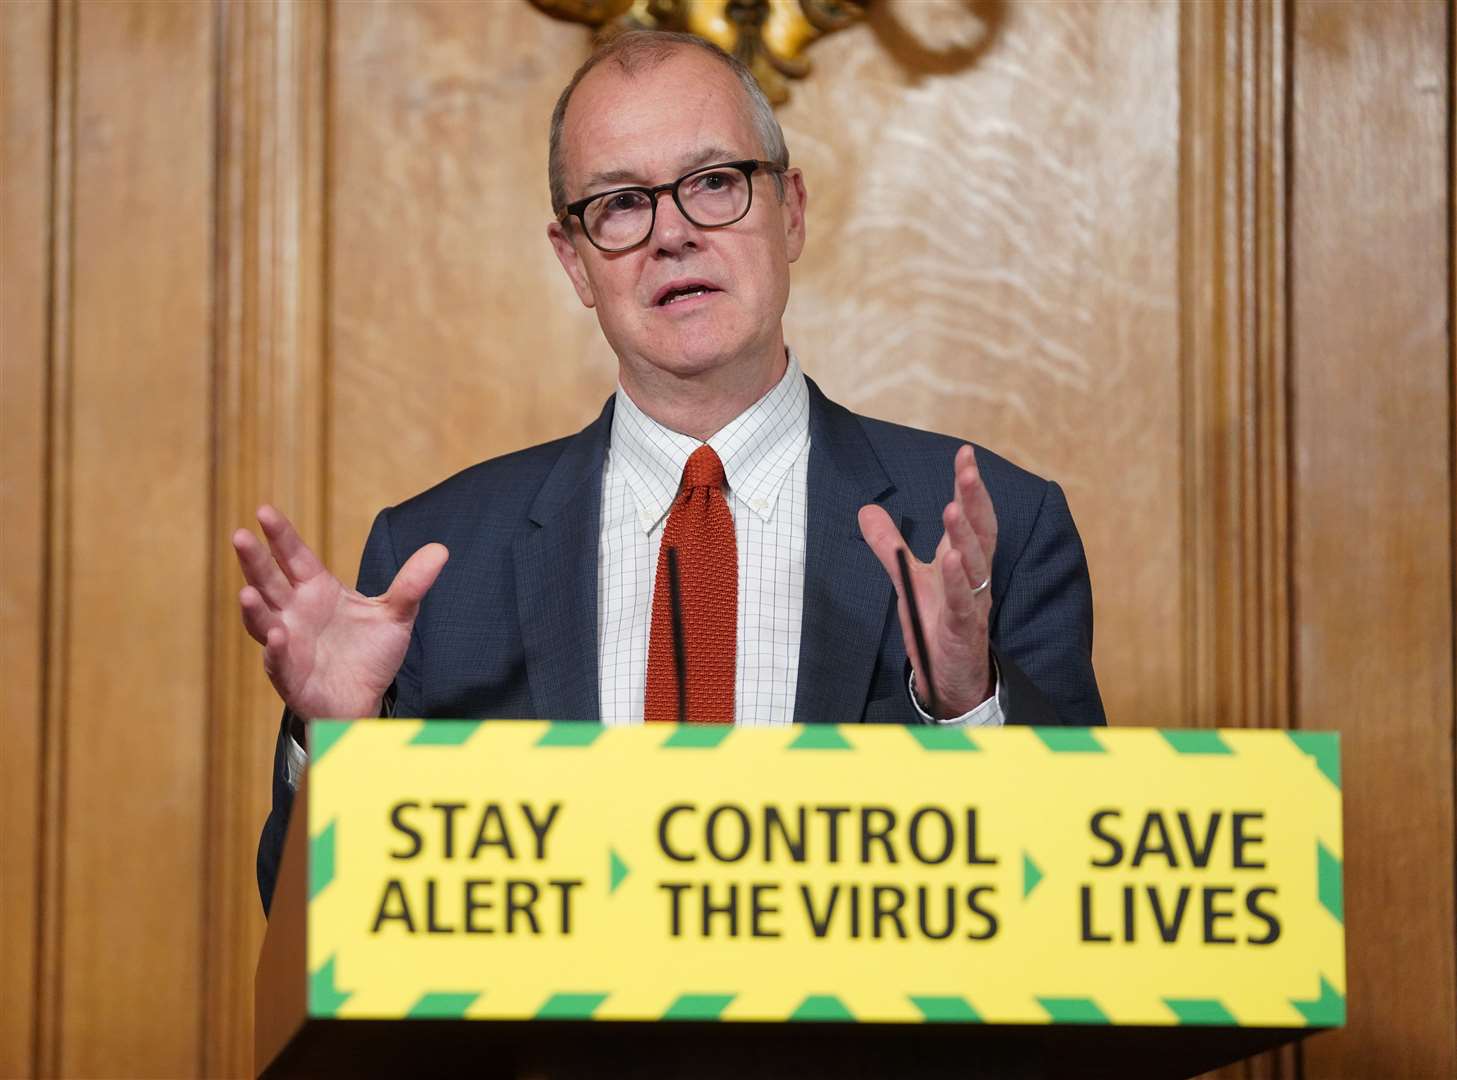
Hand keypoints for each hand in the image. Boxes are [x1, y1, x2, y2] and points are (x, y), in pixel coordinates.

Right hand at [231, 505, 447, 719]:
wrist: (365, 699)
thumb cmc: (369, 653)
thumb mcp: (395, 615)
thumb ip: (412, 584)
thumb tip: (441, 549)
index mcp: (316, 590)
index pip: (295, 557)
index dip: (280, 536)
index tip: (264, 511)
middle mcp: (295, 613)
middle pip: (269, 582)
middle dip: (254, 561)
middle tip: (240, 536)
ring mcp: (288, 644)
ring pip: (263, 621)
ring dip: (254, 608)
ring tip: (247, 591)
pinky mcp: (291, 676)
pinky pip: (278, 662)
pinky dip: (275, 650)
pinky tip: (276, 636)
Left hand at [858, 445, 995, 717]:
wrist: (952, 679)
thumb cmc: (938, 625)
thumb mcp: (909, 579)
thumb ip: (891, 545)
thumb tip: (866, 509)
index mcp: (966, 562)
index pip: (973, 518)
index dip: (970, 488)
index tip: (965, 454)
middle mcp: (975, 578)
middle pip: (981, 533)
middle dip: (974, 500)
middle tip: (967, 469)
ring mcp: (972, 604)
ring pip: (975, 565)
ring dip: (963, 536)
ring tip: (952, 507)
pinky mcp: (963, 631)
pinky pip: (962, 604)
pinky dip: (956, 581)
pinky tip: (950, 560)